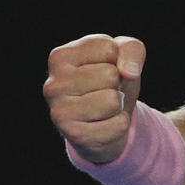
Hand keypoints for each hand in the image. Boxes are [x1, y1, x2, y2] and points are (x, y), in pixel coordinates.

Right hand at [43, 34, 145, 163]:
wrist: (105, 121)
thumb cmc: (111, 81)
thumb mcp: (122, 56)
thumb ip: (132, 49)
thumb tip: (129, 72)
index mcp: (60, 57)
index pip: (108, 48)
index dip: (117, 59)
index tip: (105, 68)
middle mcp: (53, 85)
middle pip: (110, 75)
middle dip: (117, 83)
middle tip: (105, 91)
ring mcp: (60, 112)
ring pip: (113, 100)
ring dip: (118, 103)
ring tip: (104, 106)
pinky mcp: (75, 136)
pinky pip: (118, 124)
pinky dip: (119, 123)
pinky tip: (103, 123)